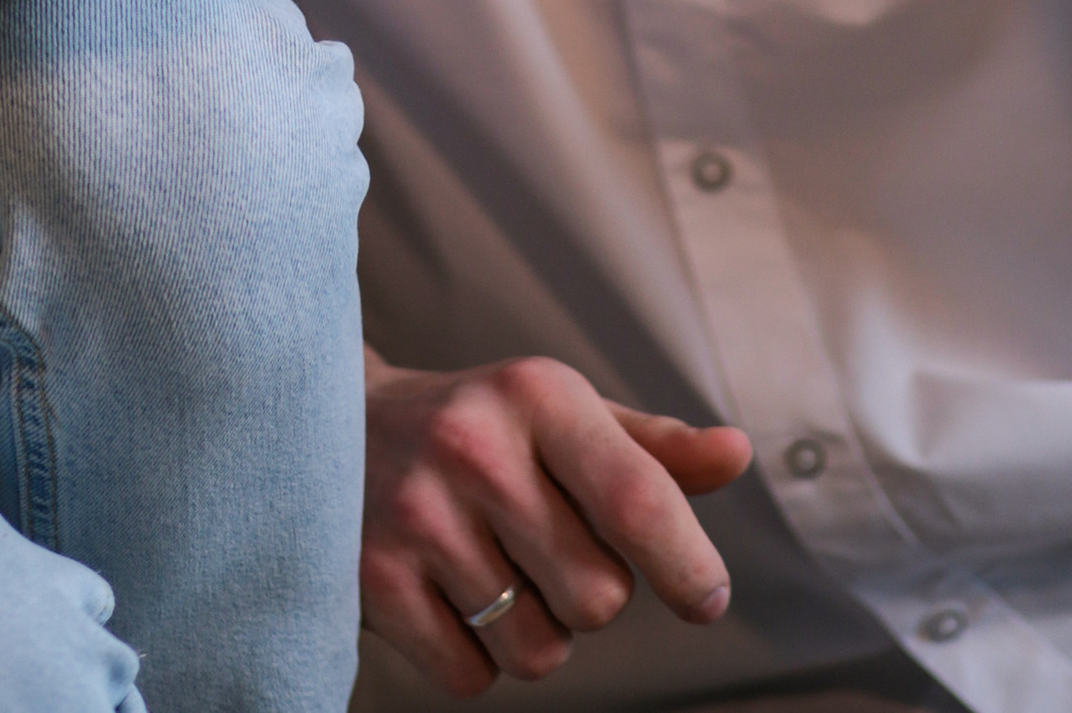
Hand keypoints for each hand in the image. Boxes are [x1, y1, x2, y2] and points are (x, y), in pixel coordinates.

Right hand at [360, 351, 747, 691]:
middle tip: (539, 545)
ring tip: (491, 566)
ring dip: (533, 630)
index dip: (688, 566)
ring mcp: (417, 514)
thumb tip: (738, 455)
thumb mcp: (561, 414)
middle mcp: (475, 447)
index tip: (705, 598)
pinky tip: (445, 591)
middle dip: (586, 592)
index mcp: (536, 395)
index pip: (639, 500)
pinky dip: (473, 656)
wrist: (332, 421)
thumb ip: (651, 450)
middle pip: (599, 598)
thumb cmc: (480, 426)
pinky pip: (472, 677)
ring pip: (540, 650)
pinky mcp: (373, 579)